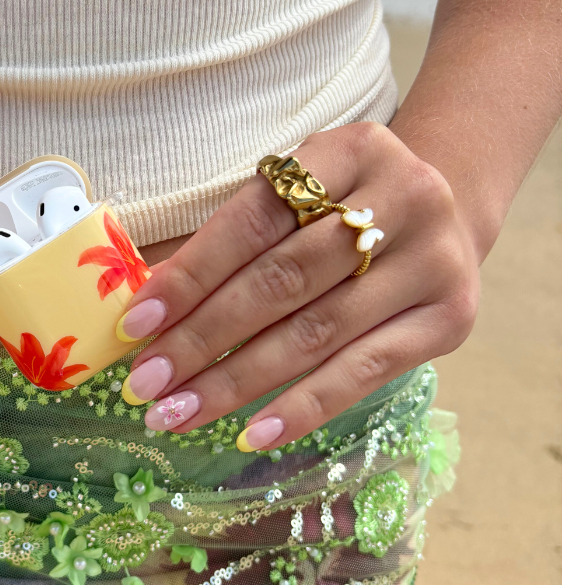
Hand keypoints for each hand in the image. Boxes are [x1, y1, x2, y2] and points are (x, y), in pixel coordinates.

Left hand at [115, 122, 480, 450]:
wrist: (448, 212)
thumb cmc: (341, 209)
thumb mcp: (294, 197)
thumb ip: (226, 245)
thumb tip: (145, 311)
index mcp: (347, 152)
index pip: (251, 222)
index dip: (190, 276)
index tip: (134, 325)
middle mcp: (401, 197)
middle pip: (282, 280)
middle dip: (202, 338)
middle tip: (146, 384)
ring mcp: (433, 260)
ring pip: (316, 332)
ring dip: (237, 381)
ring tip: (178, 413)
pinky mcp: (450, 318)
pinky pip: (366, 372)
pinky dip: (302, 406)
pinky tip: (251, 433)